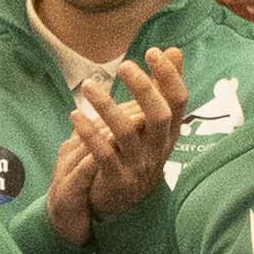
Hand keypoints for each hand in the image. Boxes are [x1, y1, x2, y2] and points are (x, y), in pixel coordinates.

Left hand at [47, 48, 190, 238]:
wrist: (123, 203)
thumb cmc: (138, 152)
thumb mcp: (154, 123)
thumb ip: (162, 87)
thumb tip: (174, 50)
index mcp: (169, 131)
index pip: (178, 101)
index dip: (169, 77)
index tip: (154, 52)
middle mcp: (158, 148)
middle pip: (159, 116)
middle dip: (144, 89)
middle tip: (124, 65)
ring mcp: (138, 165)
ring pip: (127, 133)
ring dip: (107, 107)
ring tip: (88, 85)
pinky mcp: (117, 179)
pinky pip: (103, 154)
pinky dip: (89, 133)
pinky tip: (75, 115)